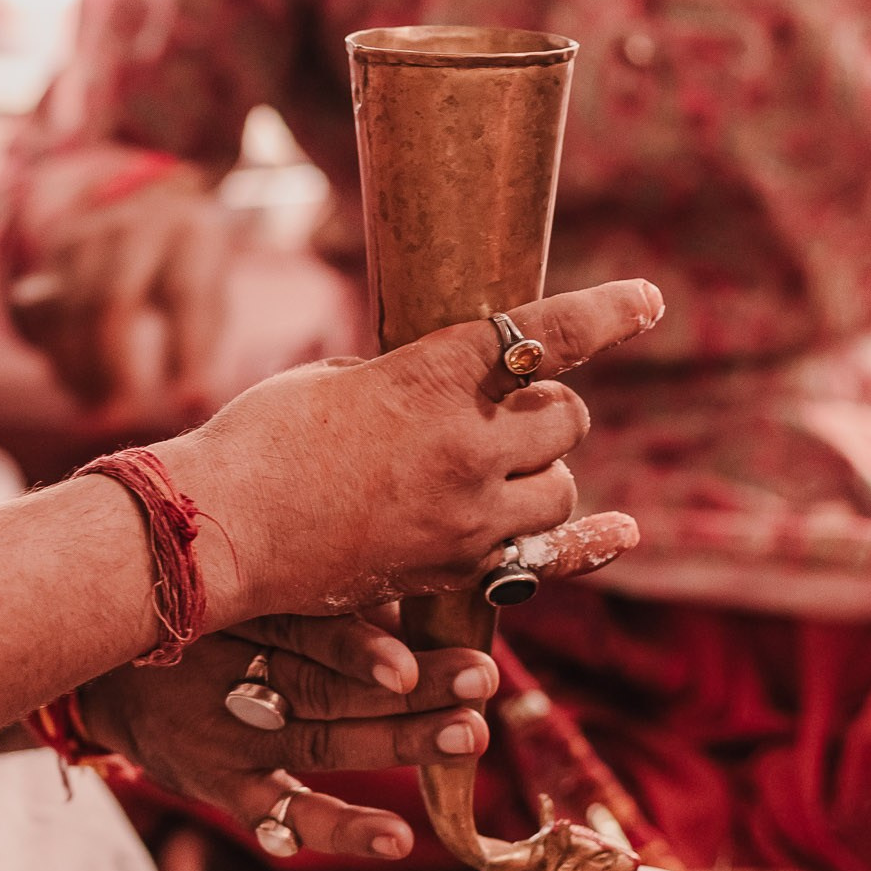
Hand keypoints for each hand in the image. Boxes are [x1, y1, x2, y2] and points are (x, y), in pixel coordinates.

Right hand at [6, 157, 230, 411]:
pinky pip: (43, 308)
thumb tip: (191, 407)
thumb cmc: (190, 266)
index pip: (183, 293)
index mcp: (189, 230)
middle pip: (112, 299)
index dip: (184, 352)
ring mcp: (87, 232)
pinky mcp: (54, 250)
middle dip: (112, 366)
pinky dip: (55, 357)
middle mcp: (134, 224)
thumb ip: (204, 342)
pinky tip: (75, 386)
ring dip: (78, 369)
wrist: (148, 203)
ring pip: (69, 307)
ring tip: (96, 411)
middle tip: (118, 417)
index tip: (185, 404)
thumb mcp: (214, 288)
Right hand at [85, 605, 497, 861]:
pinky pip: (277, 814)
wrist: (95, 676)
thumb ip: (316, 594)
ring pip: (322, 745)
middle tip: (479, 682)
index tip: (408, 658)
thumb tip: (417, 581)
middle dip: (410, 690)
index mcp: (239, 618)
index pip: (304, 631)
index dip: (358, 645)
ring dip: (399, 743)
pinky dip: (330, 827)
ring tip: (468, 737)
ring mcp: (227, 739)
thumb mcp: (237, 592)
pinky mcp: (220, 786)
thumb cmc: (192, 621)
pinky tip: (391, 838)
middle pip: (328, 690)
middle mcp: (232, 677)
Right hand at [161, 279, 662, 628]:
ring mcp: (464, 515)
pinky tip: (620, 532)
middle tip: (509, 411)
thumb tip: (453, 384)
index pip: (546, 335)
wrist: (222, 530)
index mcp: (431, 377)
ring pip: (559, 488)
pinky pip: (545, 557)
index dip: (607, 314)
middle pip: (563, 420)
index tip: (648, 301)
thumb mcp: (338, 379)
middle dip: (546, 409)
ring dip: (542, 471)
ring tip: (499, 469)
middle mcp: (464, 445)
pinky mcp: (453, 569)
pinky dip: (584, 543)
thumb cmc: (260, 440)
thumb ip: (408, 378)